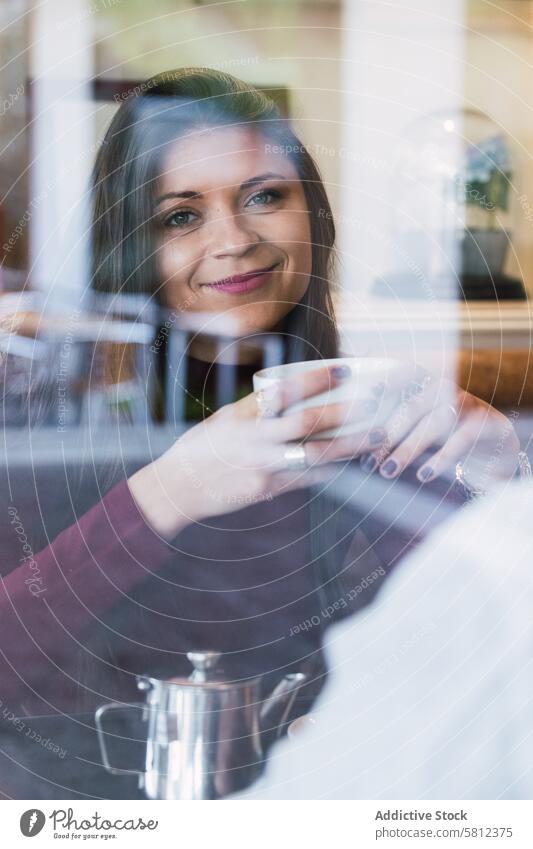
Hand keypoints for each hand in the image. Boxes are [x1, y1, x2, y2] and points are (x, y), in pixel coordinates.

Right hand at [127, 363, 383, 537]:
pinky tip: (350, 465)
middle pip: (307, 423)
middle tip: (373, 404)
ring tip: (376, 438)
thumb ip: (256, 409)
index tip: (343, 370)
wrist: (177, 488)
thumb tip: (287, 394)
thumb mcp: (225, 420)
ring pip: (314, 454)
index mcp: (244, 415)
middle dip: (343, 413)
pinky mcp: (266, 490)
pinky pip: (305, 479)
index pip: (284, 391)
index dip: (316, 379)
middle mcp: (255, 439)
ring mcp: (262, 466)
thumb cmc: (199, 448)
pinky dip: (330, 471)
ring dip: (349, 446)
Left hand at [357, 367, 520, 488]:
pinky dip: (440, 459)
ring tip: (387, 471)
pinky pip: (459, 442)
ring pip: (432, 425)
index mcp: (426, 382)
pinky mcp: (484, 424)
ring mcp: (466, 404)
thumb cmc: (446, 433)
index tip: (367, 397)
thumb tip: (354, 441)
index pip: (403, 377)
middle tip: (366, 461)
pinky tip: (423, 475)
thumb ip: (394, 423)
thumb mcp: (421, 423)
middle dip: (386, 436)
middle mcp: (445, 388)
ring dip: (407, 450)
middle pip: (410, 408)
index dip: (386, 383)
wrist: (494, 444)